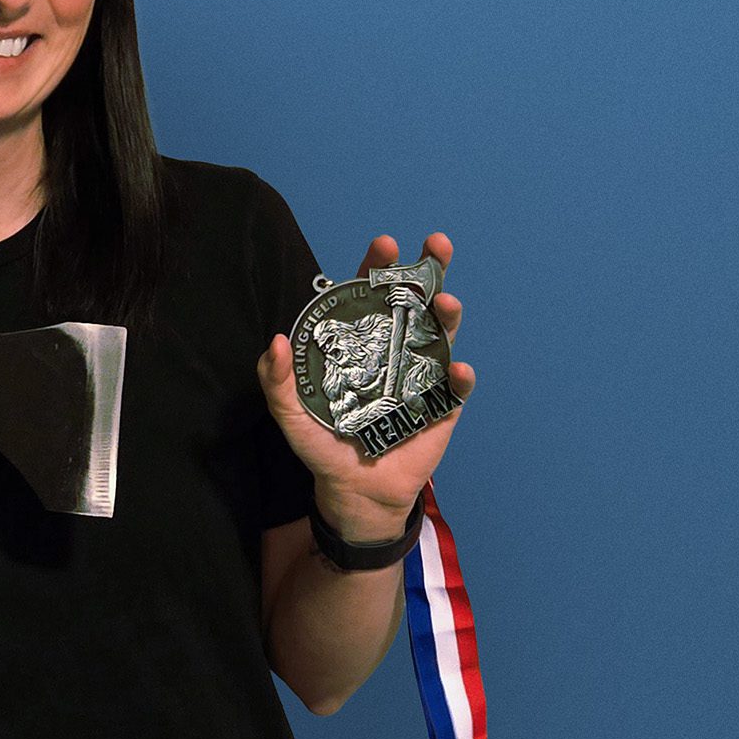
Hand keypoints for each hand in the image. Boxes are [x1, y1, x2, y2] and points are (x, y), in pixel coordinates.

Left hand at [255, 232, 474, 530]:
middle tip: (435, 246)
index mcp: (361, 342)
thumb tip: (276, 341)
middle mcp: (396, 348)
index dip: (377, 268)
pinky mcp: (443, 405)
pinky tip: (458, 370)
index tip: (383, 246)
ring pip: (443, 332)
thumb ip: (277, 382)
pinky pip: (458, 386)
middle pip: (416, 300)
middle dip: (429, 269)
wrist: (356, 492)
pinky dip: (462, 376)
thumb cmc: (323, 447)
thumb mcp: (291, 417)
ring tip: (447, 304)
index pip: (369, 295)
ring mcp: (423, 373)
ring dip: (449, 313)